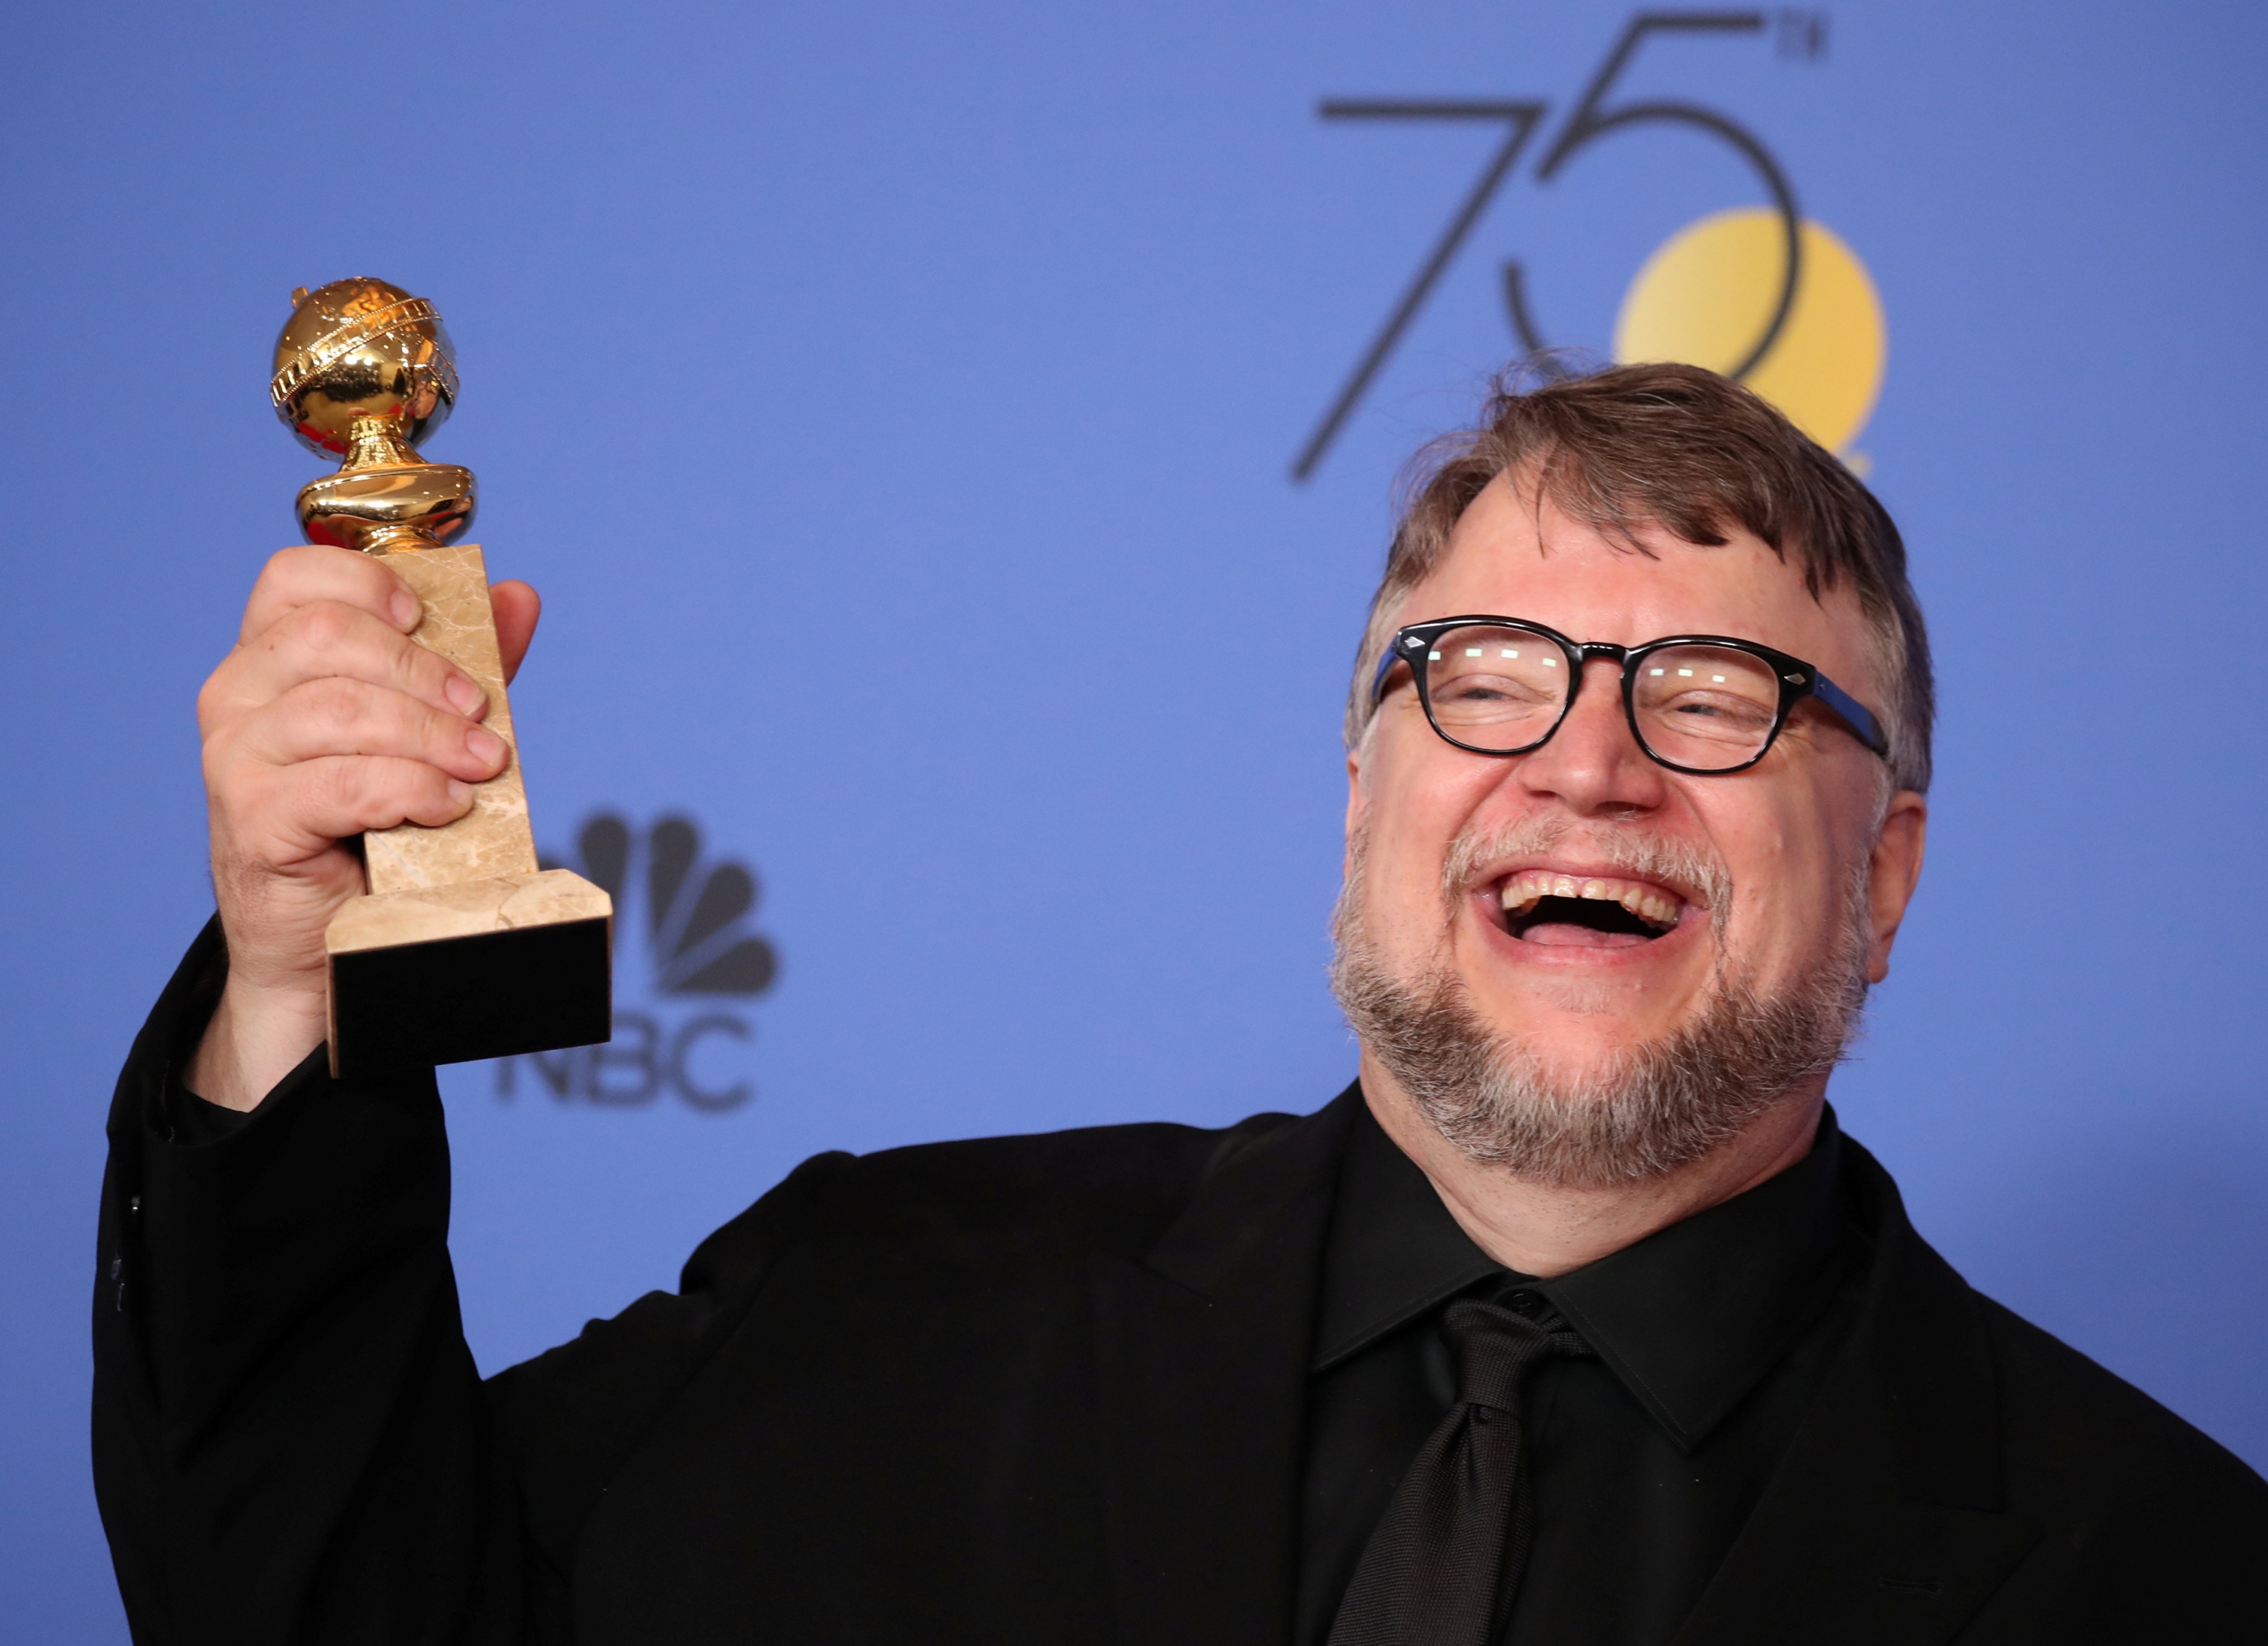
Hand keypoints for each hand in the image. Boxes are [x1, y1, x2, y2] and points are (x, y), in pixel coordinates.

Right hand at [186, 545, 540, 1109]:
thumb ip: (463, 662)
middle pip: (327, 636)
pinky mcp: (251, 821)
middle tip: (481, 715)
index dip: (366, 580)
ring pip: (339, 709)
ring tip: (481, 766)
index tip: (426, 618)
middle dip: (423, 671)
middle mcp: (236, 697)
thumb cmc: (373, 824)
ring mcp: (234, 759)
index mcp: (268, 658)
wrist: (331, 938)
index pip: (294, 578)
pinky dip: (410, 789)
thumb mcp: (424, 730)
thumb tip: (516, 597)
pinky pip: (341, 785)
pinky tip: (446, 805)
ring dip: (430, 736)